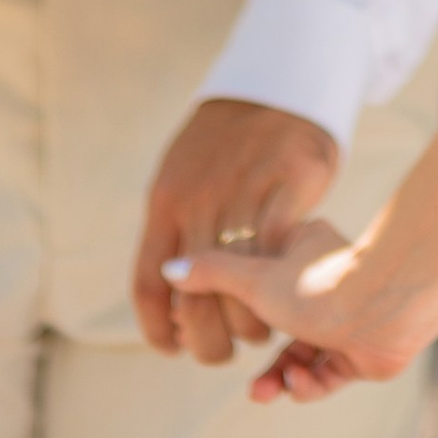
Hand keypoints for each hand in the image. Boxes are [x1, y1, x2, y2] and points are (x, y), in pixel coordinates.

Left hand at [132, 97, 338, 363]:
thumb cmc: (225, 145)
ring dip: (250, 324)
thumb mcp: (183, 177)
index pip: (148, 285)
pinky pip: (281, 255)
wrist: (276, 86)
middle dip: (207, 342)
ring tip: (258, 330)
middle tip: (223, 351)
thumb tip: (172, 288)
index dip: (157, 329)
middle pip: (194, 298)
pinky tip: (284, 303)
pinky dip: (281, 288)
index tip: (172, 348)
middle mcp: (198, 200)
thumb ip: (175, 228)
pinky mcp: (290, 185)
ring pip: (242, 286)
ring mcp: (244, 192)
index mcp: (164, 202)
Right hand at [163, 220, 430, 402]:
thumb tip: (168, 269)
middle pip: (281, 328)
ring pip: (303, 356)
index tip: (214, 333)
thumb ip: (210, 274)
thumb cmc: (319, 284)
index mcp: (302, 252)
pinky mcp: (362, 351)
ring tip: (265, 393)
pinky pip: (328, 373)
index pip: (260, 283)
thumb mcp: (253, 278)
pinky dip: (310, 384)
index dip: (237, 312)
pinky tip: (300, 384)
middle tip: (247, 386)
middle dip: (262, 362)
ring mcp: (345, 318)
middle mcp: (324, 283)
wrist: (387, 309)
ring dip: (283, 379)